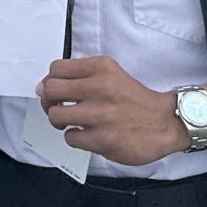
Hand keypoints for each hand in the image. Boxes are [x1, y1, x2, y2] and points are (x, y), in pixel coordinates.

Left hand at [37, 56, 184, 165]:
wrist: (165, 122)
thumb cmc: (135, 100)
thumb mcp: (111, 75)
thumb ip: (80, 76)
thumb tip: (42, 87)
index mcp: (101, 68)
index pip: (56, 69)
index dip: (50, 81)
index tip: (56, 91)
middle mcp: (100, 88)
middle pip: (51, 90)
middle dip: (49, 101)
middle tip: (58, 108)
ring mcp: (101, 115)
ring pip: (56, 115)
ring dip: (59, 121)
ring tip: (72, 122)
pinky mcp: (103, 139)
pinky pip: (70, 138)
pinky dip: (75, 138)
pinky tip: (87, 134)